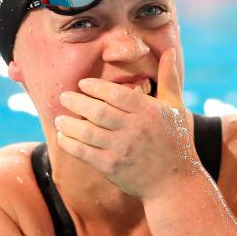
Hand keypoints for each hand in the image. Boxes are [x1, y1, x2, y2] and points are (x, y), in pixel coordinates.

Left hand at [55, 48, 202, 198]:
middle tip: (64, 96)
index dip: (96, 87)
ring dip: (69, 124)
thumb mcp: (175, 107)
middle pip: (98, 111)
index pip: (116, 94)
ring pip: (87, 132)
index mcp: (148, 111)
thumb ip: (168, 79)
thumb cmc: (176, 141)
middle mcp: (134, 129)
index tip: (83, 84)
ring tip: (60, 118)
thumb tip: (170, 52)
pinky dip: (70, 144)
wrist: (175, 183)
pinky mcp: (112, 167)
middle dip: (76, 102)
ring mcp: (122, 149)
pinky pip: (84, 153)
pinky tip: (63, 137)